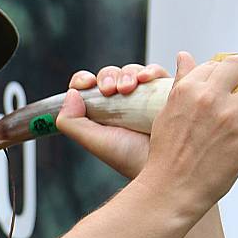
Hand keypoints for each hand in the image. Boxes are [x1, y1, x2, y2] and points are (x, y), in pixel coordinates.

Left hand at [56, 62, 170, 177]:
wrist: (167, 165)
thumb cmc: (130, 158)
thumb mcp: (94, 142)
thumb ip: (71, 122)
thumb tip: (71, 93)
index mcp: (102, 112)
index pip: (88, 87)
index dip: (84, 80)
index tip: (86, 83)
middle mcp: (122, 103)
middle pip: (111, 75)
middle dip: (107, 77)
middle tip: (110, 90)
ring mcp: (144, 97)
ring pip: (132, 72)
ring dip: (127, 74)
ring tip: (129, 87)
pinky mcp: (166, 92)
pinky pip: (157, 73)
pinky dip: (150, 71)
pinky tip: (146, 78)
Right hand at [141, 52, 237, 213]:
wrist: (173, 187)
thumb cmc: (166, 155)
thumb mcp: (166, 112)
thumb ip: (180, 83)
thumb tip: (184, 57)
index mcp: (186, 91)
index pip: (213, 64)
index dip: (223, 69)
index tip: (228, 76)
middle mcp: (208, 98)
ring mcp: (229, 115)